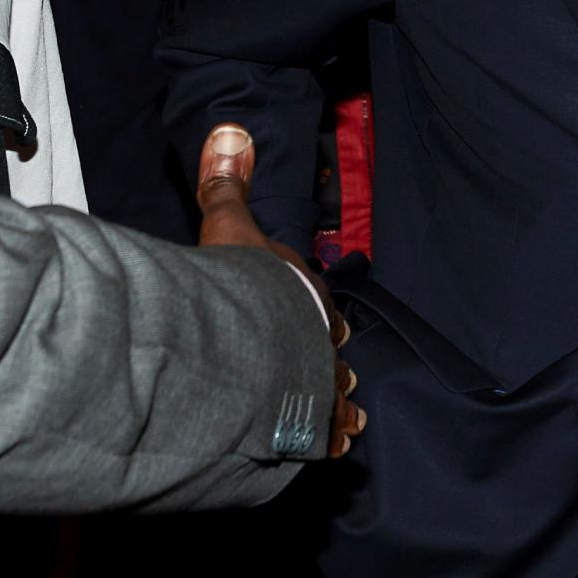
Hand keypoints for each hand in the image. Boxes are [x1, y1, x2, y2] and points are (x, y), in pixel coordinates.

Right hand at [195, 125, 364, 457]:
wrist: (253, 343)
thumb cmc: (241, 285)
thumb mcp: (228, 226)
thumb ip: (226, 183)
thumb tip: (230, 127)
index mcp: (303, 294)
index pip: (315, 301)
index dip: (317, 312)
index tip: (330, 324)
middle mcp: (318, 338)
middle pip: (328, 349)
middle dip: (329, 357)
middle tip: (340, 371)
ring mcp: (318, 383)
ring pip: (335, 394)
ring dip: (339, 404)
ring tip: (350, 420)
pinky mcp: (309, 425)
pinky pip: (324, 437)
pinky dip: (328, 441)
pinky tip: (334, 450)